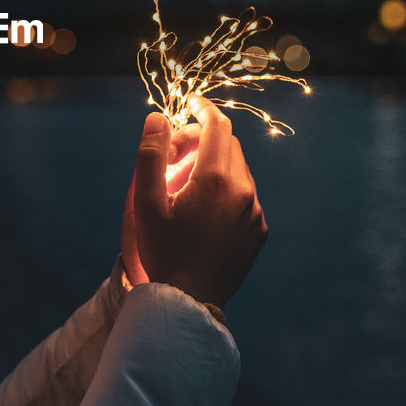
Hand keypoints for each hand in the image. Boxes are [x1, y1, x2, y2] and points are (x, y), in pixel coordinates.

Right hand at [122, 97, 267, 308]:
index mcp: (215, 179)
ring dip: (216, 164)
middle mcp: (243, 191)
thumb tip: (158, 117)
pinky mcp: (258, 231)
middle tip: (176, 152)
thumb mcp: (147, 203)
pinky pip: (246, 196)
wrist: (190, 302)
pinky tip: (203, 209)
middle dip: (204, 138)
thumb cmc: (164, 252)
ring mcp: (255, 212)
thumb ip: (151, 155)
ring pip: (239, 170)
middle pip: (229, 145)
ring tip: (186, 184)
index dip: (203, 109)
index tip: (191, 103)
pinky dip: (227, 189)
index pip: (217, 126)